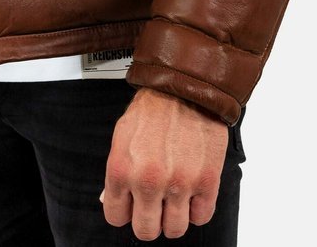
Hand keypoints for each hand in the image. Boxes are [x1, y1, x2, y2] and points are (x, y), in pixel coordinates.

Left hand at [101, 86, 228, 239]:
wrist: (185, 86)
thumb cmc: (153, 107)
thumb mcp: (122, 136)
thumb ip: (117, 172)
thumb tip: (110, 199)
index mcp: (122, 169)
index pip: (116, 218)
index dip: (126, 212)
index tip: (133, 205)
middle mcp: (148, 181)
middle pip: (146, 231)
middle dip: (150, 220)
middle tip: (156, 206)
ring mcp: (179, 184)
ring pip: (175, 230)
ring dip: (174, 217)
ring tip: (175, 198)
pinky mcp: (206, 181)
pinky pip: (201, 217)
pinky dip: (197, 209)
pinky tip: (192, 192)